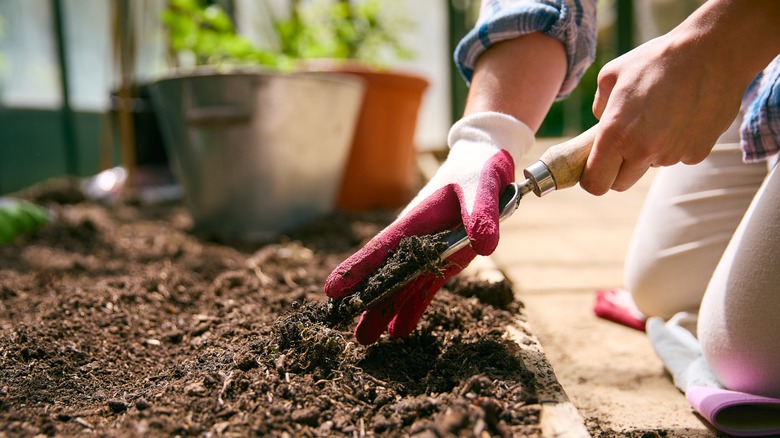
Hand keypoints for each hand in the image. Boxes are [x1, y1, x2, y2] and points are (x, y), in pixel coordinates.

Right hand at [324, 112, 533, 343]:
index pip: (382, 249)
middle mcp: (417, 239)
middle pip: (386, 273)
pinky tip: (399, 329)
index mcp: (417, 221)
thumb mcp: (482, 188)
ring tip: (365, 338)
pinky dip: (413, 307)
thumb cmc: (477, 171)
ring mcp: (429, 251)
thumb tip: (483, 245)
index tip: (333, 289)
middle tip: (341, 324)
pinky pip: (425, 287)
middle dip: (366, 298)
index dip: (359, 269)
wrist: (485, 165)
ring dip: (384, 309)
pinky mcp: (445, 260)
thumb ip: (482, 215)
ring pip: (402, 285)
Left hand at [581, 0, 772, 194]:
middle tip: (624, 140)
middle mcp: (643, 150)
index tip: (595, 166)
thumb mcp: (611, 75)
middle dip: (617, 169)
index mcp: (615, 134)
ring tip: (660, 114)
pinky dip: (675, 143)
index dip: (592, 178)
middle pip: (620, 183)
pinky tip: (682, 115)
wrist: (713, 51)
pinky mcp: (698, 153)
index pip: (595, 184)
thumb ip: (599, 108)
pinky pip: (677, 157)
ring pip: (650, 166)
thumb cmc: (657, 60)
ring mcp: (673, 154)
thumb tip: (601, 126)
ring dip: (649, 151)